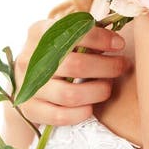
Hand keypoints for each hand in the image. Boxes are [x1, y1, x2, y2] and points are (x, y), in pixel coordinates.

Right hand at [11, 19, 131, 127]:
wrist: (26, 80)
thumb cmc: (54, 53)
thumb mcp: (64, 36)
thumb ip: (85, 35)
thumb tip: (116, 41)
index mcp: (39, 33)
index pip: (72, 32)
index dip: (101, 38)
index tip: (119, 44)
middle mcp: (29, 58)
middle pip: (75, 65)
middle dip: (106, 67)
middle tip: (121, 66)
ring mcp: (28, 86)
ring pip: (69, 94)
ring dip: (97, 91)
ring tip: (107, 87)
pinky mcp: (30, 109)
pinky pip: (60, 116)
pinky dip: (81, 113)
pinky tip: (91, 107)